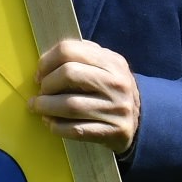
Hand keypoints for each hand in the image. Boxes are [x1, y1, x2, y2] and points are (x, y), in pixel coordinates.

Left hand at [33, 37, 139, 151]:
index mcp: (112, 61)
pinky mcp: (113, 131)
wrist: (143, 121)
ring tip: (38, 108)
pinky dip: (57, 127)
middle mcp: (117, 83)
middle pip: (69, 74)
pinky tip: (50, 123)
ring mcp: (117, 108)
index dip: (46, 61)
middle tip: (41, 93)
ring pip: (70, 105)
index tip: (39, 75)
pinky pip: (76, 130)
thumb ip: (81, 58)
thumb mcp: (105, 67)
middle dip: (47, 85)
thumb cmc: (111, 91)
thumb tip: (45, 63)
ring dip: (46, 107)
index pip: (69, 50)